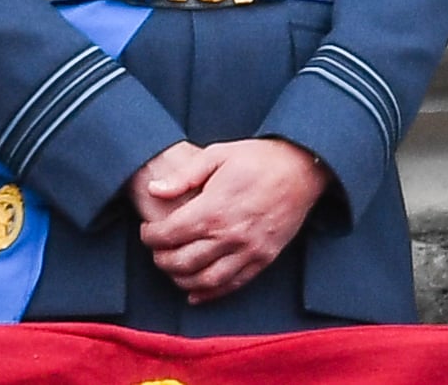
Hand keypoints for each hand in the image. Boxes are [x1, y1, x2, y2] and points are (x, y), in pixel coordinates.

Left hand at [136, 138, 329, 303]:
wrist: (301, 169)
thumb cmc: (257, 158)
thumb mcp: (216, 155)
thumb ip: (183, 176)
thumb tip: (154, 191)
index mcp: (213, 209)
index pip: (169, 235)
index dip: (150, 237)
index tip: (147, 232)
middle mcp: (229, 236)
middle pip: (182, 262)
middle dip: (161, 260)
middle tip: (156, 252)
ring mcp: (249, 251)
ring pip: (206, 281)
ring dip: (182, 280)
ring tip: (172, 270)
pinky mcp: (264, 259)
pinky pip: (233, 284)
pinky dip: (211, 293)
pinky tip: (196, 293)